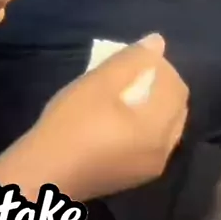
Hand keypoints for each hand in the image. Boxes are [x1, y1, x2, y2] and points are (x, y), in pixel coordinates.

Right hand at [28, 33, 188, 200]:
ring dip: (152, 104)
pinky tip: (117, 119)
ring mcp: (149, 169)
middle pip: (175, 108)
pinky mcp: (133, 177)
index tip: (131, 58)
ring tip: (122, 93)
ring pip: (165, 127)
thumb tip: (157, 42)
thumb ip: (130, 61)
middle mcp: (163, 152)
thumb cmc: (71, 124)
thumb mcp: (98, 83)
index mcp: (158, 129)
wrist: (44, 173)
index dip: (160, 66)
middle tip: (129, 73)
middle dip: (159, 85)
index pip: (176, 87)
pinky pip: (152, 143)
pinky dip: (144, 124)